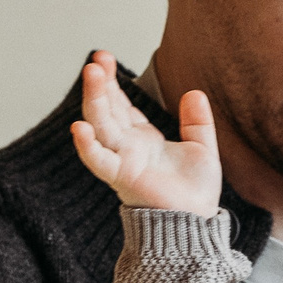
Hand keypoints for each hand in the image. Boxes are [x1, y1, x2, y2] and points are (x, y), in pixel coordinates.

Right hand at [69, 49, 222, 215]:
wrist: (197, 223)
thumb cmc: (195, 193)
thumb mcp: (202, 148)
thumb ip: (197, 121)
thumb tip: (194, 92)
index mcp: (142, 139)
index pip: (120, 105)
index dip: (112, 83)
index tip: (105, 58)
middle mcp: (127, 148)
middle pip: (106, 110)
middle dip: (100, 84)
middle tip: (97, 59)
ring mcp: (122, 161)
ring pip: (102, 126)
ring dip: (94, 100)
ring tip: (92, 73)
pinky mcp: (122, 178)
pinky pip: (100, 161)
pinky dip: (88, 147)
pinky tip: (80, 127)